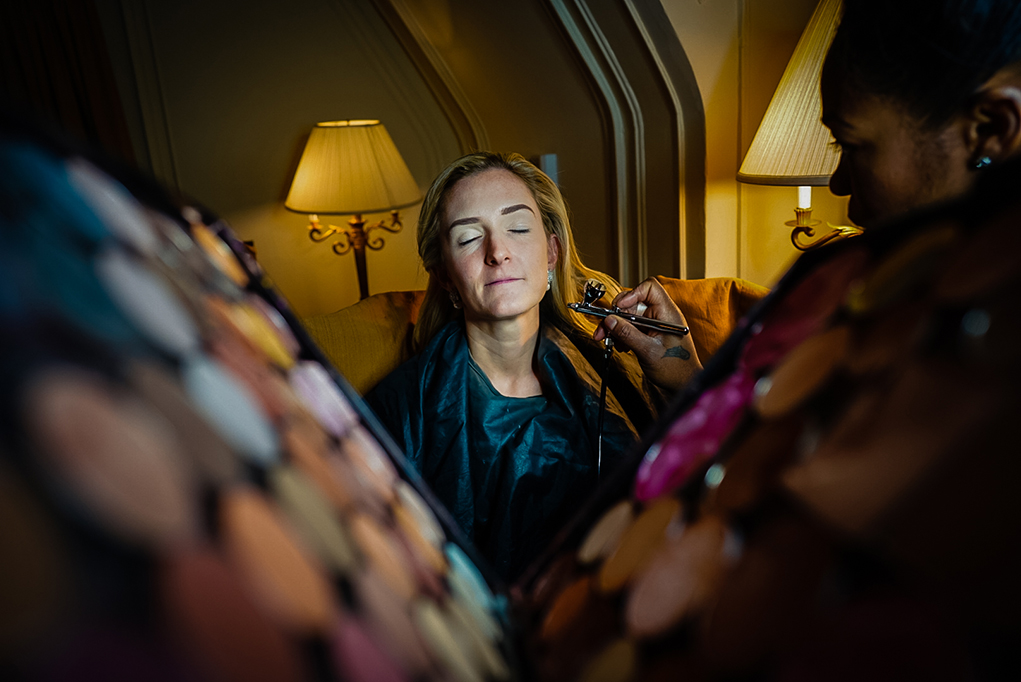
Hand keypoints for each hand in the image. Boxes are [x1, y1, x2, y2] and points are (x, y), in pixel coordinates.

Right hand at [594, 277, 701, 391]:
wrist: (682, 384)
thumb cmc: (675, 369)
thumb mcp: (648, 351)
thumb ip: (628, 334)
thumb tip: (610, 320)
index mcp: (667, 313)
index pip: (650, 288)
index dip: (632, 293)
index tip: (618, 307)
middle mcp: (661, 315)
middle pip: (633, 302)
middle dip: (616, 315)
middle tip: (603, 328)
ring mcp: (654, 324)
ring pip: (629, 316)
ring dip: (616, 327)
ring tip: (608, 340)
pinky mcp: (649, 333)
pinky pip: (631, 326)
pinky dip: (622, 334)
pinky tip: (620, 345)